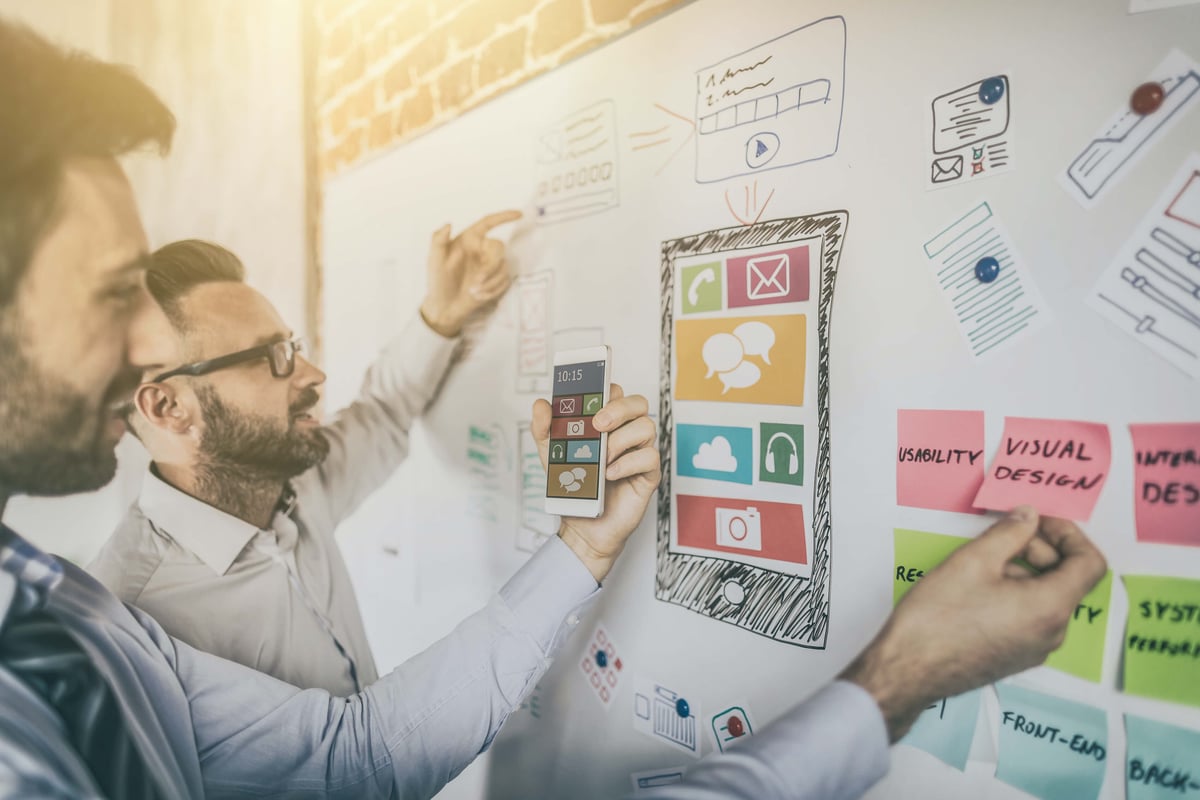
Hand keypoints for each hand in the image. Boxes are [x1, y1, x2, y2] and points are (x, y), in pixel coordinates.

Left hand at [420, 209, 521, 336]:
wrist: (445, 307)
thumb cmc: (438, 282)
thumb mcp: (435, 261)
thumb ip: (438, 241)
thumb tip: (448, 224)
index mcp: (469, 240)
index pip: (488, 223)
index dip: (504, 217)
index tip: (519, 214)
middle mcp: (481, 249)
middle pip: (499, 248)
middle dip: (490, 267)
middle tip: (477, 282)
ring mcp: (490, 265)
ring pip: (503, 267)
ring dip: (490, 282)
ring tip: (473, 293)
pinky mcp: (496, 280)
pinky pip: (504, 280)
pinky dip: (492, 290)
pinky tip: (479, 297)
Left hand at [531, 384, 659, 581]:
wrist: (581, 526)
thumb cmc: (572, 487)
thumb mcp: (551, 455)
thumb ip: (544, 428)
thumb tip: (541, 404)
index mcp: (606, 423)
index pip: (615, 392)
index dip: (607, 389)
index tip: (591, 397)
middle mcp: (625, 433)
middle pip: (638, 403)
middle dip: (619, 408)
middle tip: (598, 424)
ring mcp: (639, 452)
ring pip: (647, 427)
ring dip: (620, 440)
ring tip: (602, 458)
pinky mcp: (648, 474)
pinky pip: (650, 457)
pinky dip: (627, 463)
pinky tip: (609, 474)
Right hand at [840, 506, 1106, 741]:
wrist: (908, 670)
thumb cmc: (937, 618)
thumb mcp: (973, 561)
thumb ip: (1009, 532)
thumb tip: (1029, 516)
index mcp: (1050, 608)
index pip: (1090, 564)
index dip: (1069, 534)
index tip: (1039, 521)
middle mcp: (1052, 633)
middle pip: (1067, 579)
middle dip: (1040, 549)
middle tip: (1002, 535)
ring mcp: (1035, 649)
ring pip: (1046, 597)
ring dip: (1024, 570)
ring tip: (982, 562)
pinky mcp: (1016, 656)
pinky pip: (1031, 616)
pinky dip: (1016, 592)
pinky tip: (978, 586)